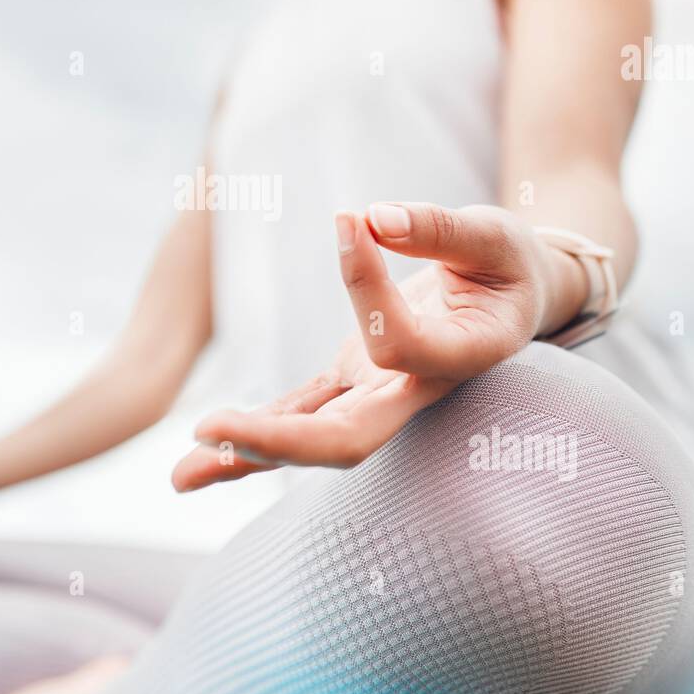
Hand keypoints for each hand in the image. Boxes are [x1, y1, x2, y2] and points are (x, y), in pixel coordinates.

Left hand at [172, 202, 572, 487]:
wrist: (514, 298)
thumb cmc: (508, 262)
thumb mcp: (492, 234)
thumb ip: (440, 229)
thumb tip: (371, 217)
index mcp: (464, 357)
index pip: (397, 346)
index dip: (367, 289)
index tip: (350, 222)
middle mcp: (417, 392)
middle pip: (348, 439)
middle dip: (280, 441)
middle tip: (212, 430)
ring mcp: (379, 395)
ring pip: (313, 440)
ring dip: (247, 456)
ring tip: (178, 476)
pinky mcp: (350, 384)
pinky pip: (299, 413)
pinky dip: (252, 434)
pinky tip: (198, 457)